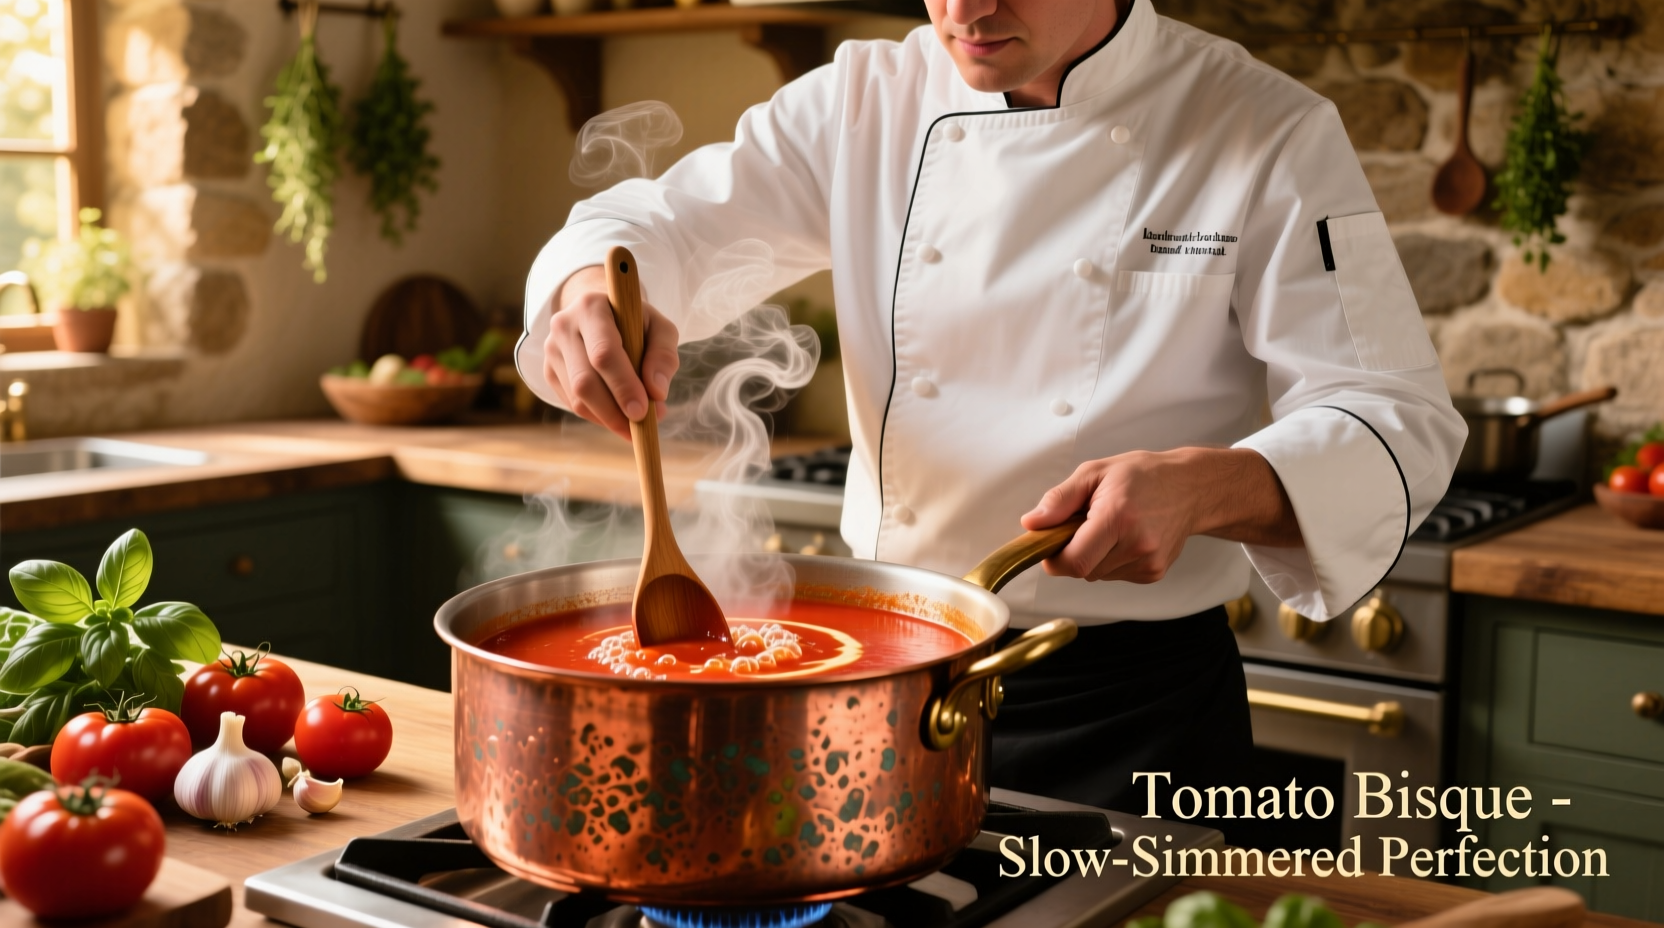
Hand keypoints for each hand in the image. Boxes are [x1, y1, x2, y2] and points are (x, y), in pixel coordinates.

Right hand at [543, 264, 680, 439]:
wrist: (602, 314)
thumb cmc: (635, 322)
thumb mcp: (659, 328)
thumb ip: (663, 356)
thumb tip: (656, 393)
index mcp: (591, 307)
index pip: (604, 353)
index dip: (623, 386)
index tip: (643, 411)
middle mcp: (564, 326)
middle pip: (585, 381)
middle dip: (614, 410)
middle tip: (641, 426)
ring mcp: (552, 350)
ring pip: (577, 398)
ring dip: (609, 418)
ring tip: (636, 424)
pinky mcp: (549, 371)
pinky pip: (573, 404)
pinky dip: (598, 417)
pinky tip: (618, 415)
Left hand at [1021, 448, 1300, 582]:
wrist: (1191, 488)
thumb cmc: (1142, 476)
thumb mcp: (1094, 473)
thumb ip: (1060, 500)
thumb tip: (1031, 523)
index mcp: (1117, 517)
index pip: (1073, 561)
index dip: (1054, 558)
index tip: (1051, 543)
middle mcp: (1136, 545)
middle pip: (1082, 570)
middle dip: (1073, 553)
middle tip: (1083, 525)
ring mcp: (1148, 563)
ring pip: (1097, 575)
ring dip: (1093, 557)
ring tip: (1109, 527)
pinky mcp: (1154, 573)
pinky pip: (1115, 575)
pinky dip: (1111, 561)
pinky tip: (1124, 538)